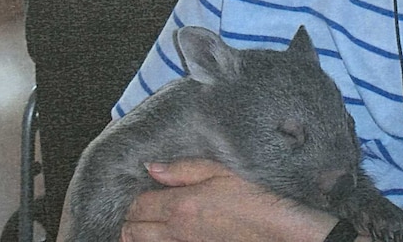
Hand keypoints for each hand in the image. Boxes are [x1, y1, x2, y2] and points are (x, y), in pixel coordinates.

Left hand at [121, 159, 339, 241]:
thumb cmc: (251, 195)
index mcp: (180, 205)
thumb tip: (152, 167)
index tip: (136, 188)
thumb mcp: (219, 170)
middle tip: (131, 209)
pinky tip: (161, 233)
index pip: (139, 205)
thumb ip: (183, 169)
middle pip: (134, 230)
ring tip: (137, 224)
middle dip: (128, 219)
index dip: (132, 198)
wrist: (275, 228)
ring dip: (137, 234)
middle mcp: (176, 230)